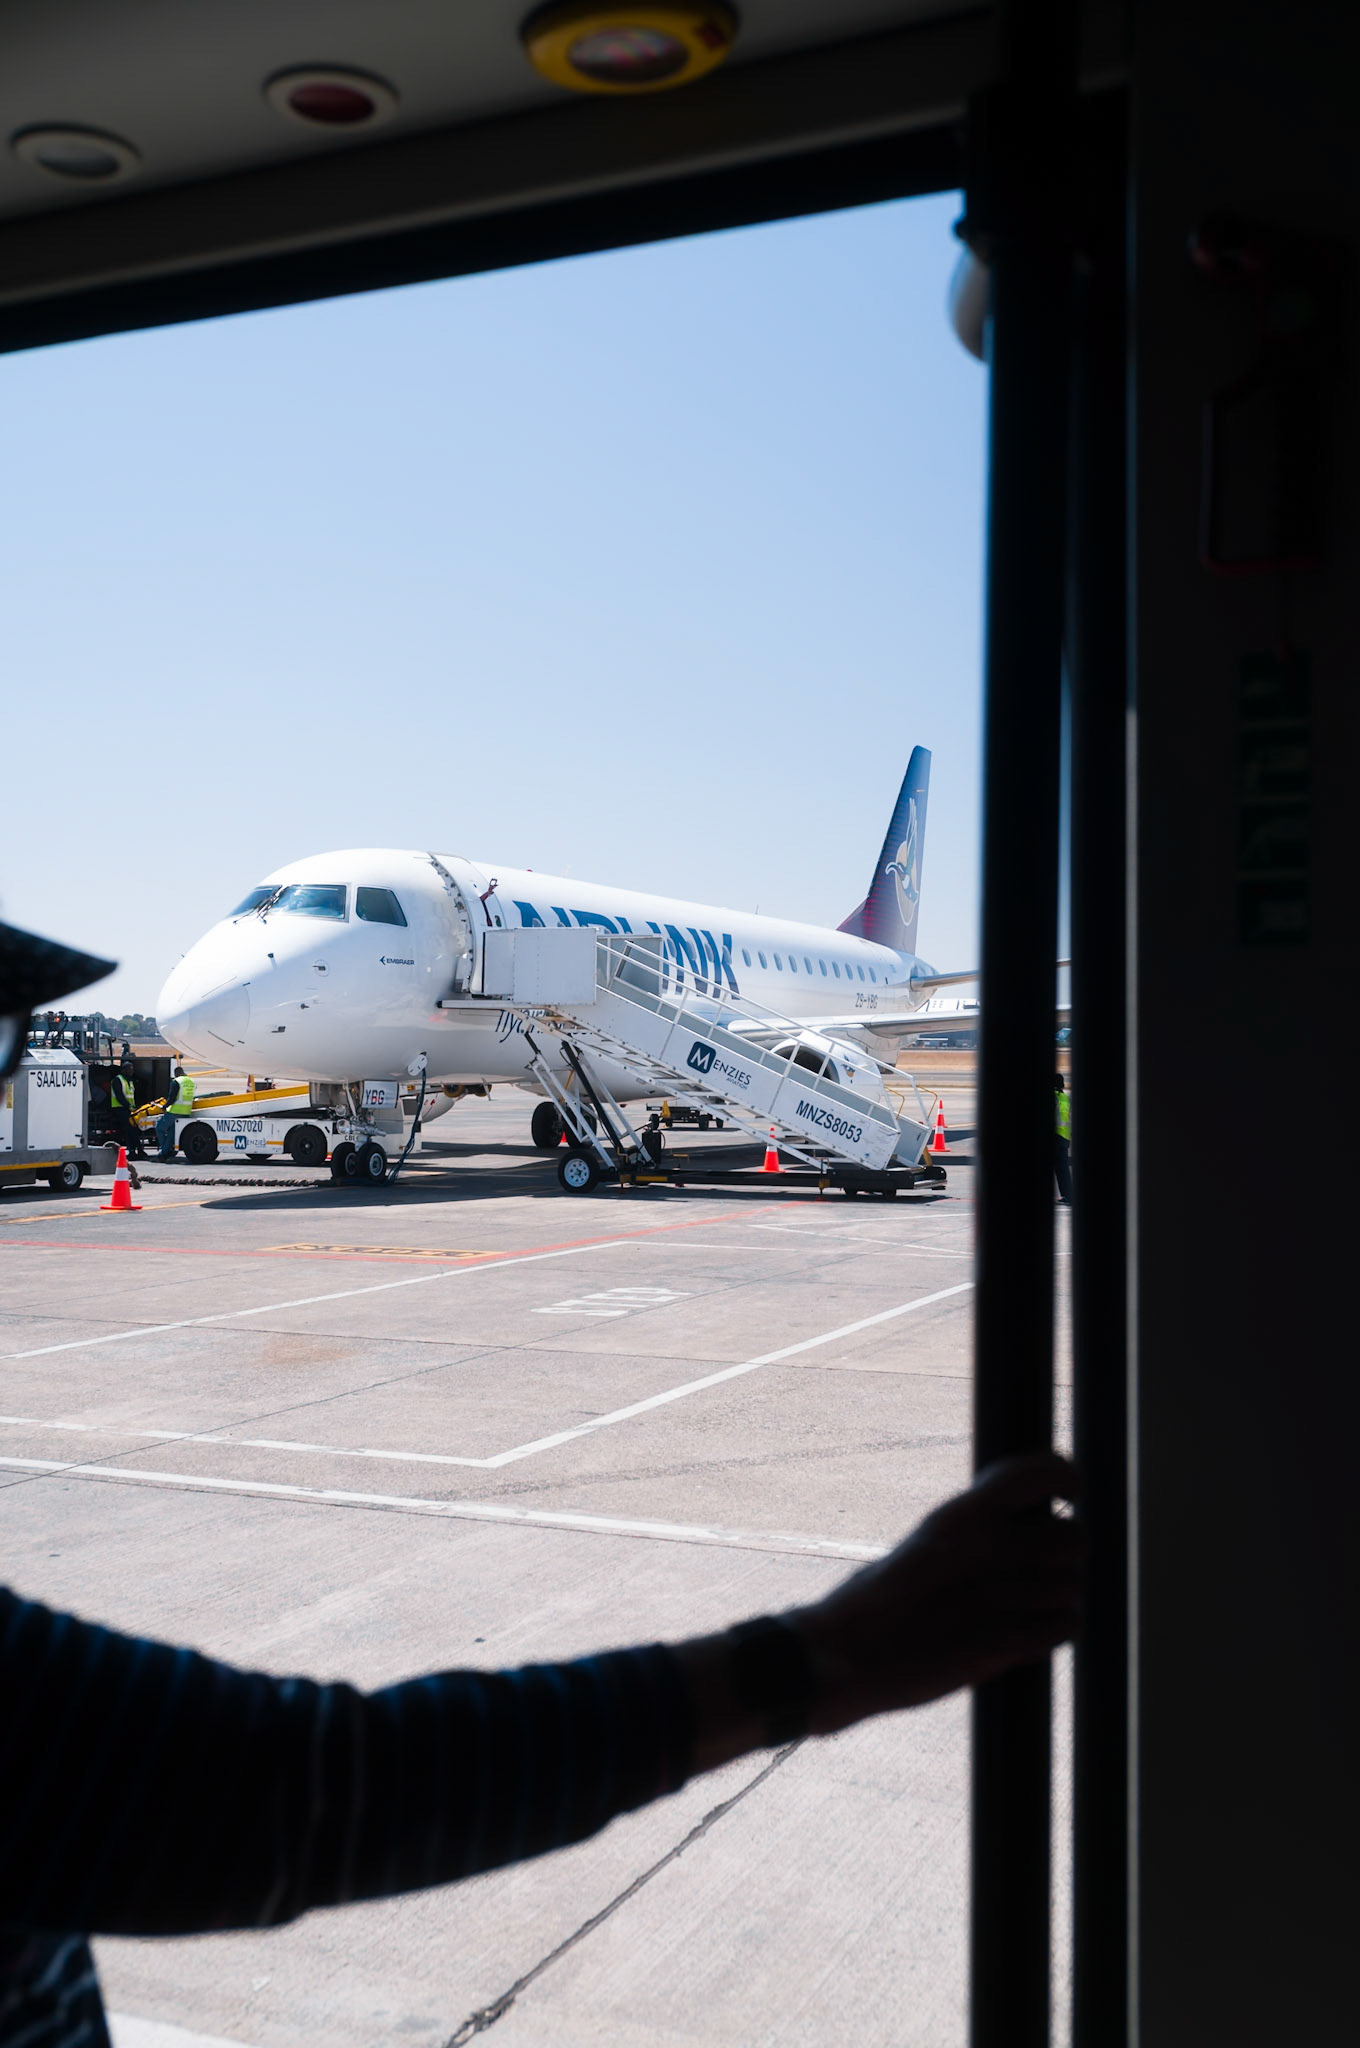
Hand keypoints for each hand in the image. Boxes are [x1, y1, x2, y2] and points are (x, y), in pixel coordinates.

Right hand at [791, 1453, 1083, 1733]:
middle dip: (1066, 1551)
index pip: (1043, 1474)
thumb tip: (1020, 1526)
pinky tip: (1030, 1630)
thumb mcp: (926, 1541)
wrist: (846, 1655)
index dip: (1066, 1479)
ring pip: (1074, 1584)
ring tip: (1028, 1604)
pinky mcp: (1009, 1644)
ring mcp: (1003, 1596)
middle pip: (1075, 1537)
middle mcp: (990, 1547)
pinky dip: (1057, 1628)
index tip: (1068, 1493)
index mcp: (963, 1514)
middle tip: (1043, 1565)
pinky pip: (1067, 1625)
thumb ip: (975, 1532)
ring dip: (1059, 1594)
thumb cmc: (874, 1600)